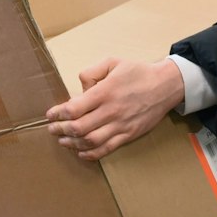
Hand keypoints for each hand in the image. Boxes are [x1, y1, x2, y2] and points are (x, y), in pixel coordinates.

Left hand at [46, 58, 183, 161]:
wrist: (166, 85)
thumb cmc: (138, 72)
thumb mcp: (113, 62)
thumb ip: (92, 72)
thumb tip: (80, 87)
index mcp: (105, 92)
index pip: (74, 108)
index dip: (58, 113)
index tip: (50, 114)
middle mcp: (111, 111)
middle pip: (79, 127)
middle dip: (60, 130)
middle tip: (51, 129)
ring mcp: (120, 125)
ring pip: (90, 141)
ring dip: (73, 143)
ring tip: (62, 141)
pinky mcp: (129, 135)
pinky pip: (107, 149)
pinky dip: (91, 154)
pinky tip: (81, 152)